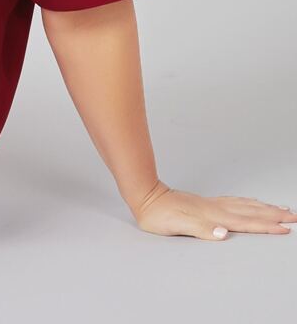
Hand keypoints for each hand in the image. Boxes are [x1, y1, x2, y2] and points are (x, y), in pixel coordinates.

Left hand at [131, 180, 296, 239]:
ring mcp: (212, 204)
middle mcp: (216, 209)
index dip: (266, 226)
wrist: (146, 197)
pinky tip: (252, 204)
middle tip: (294, 216)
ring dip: (265, 208)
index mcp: (213, 216)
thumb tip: (223, 233)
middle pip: (251, 212)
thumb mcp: (177, 225)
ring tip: (281, 209)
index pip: (245, 222)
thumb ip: (201, 229)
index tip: (286, 228)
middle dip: (274, 215)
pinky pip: (235, 202)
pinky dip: (249, 203)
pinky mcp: (207, 203)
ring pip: (245, 206)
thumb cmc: (159, 215)